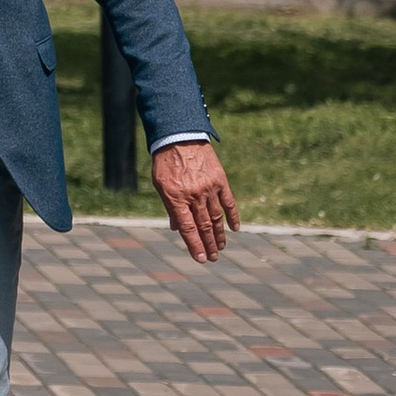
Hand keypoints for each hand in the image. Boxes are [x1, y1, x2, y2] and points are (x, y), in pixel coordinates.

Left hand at [150, 139, 238, 262]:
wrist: (180, 136)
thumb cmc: (166, 162)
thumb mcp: (161, 185)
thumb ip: (170, 207)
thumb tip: (176, 228)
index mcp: (176, 197)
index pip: (187, 228)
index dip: (195, 245)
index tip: (202, 259)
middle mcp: (194, 195)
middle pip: (204, 226)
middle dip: (209, 245)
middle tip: (214, 258)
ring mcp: (209, 188)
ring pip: (217, 218)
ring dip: (219, 235)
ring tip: (221, 247)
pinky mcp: (220, 180)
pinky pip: (228, 202)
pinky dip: (233, 217)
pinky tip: (235, 229)